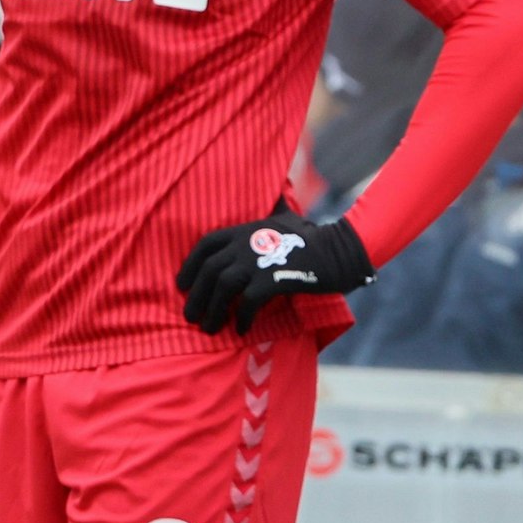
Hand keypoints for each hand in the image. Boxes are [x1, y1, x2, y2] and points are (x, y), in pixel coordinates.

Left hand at [176, 208, 373, 335]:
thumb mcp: (287, 217)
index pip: (206, 244)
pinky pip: (249, 302)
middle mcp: (248, 244)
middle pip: (210, 271)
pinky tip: (241, 329)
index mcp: (246, 230)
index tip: (182, 284)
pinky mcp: (274, 279)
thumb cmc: (313, 237)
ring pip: (224, 287)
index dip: (190, 266)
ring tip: (210, 328)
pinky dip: (242, 317)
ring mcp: (260, 261)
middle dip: (197, 296)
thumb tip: (275, 193)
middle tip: (191, 317)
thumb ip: (273, 209)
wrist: (339, 251)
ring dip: (214, 311)